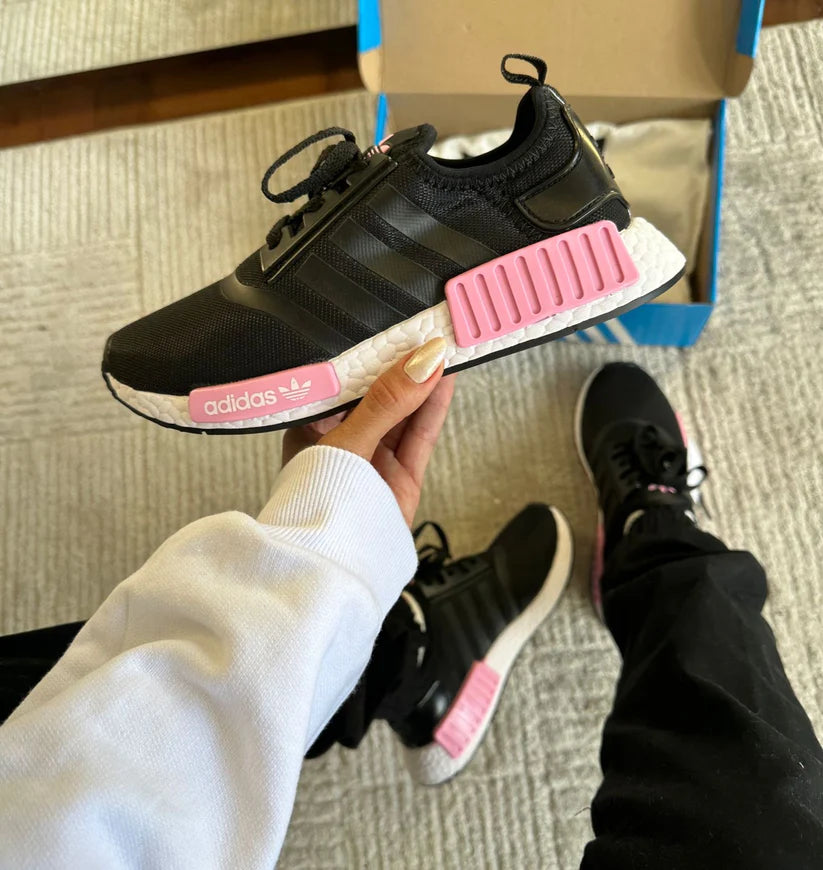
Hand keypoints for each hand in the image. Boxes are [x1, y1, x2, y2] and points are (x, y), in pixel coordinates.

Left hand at [282, 338, 454, 525]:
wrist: (335, 564)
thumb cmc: (317, 505)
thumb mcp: (348, 441)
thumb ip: (386, 403)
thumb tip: (421, 363)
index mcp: (313, 425)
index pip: (345, 379)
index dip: (371, 354)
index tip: (395, 329)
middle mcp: (343, 438)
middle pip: (379, 393)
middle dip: (402, 365)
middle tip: (425, 332)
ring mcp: (374, 456)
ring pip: (403, 412)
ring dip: (423, 383)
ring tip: (443, 349)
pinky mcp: (400, 474)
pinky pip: (419, 434)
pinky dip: (433, 408)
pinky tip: (444, 381)